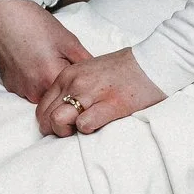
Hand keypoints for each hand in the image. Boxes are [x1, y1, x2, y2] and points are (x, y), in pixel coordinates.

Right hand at [0, 0, 90, 105]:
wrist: (5, 16)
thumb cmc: (38, 25)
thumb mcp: (68, 41)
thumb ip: (86, 62)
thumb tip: (100, 76)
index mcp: (51, 78)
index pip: (74, 92)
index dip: (79, 82)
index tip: (78, 69)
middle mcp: (34, 90)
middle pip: (58, 97)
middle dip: (64, 85)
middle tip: (60, 61)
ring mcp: (20, 89)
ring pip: (43, 95)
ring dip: (48, 85)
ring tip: (44, 60)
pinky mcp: (10, 86)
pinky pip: (28, 90)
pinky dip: (33, 81)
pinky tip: (32, 62)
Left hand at [41, 48, 164, 136]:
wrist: (152, 62)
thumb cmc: (123, 70)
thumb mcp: (88, 71)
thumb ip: (73, 87)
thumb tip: (63, 108)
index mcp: (68, 75)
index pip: (42, 106)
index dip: (48, 121)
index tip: (63, 125)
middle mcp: (75, 83)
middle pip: (46, 116)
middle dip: (55, 130)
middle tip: (72, 131)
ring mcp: (91, 93)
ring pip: (58, 121)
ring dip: (67, 131)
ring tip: (82, 128)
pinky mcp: (109, 104)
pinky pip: (84, 125)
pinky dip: (88, 130)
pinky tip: (99, 124)